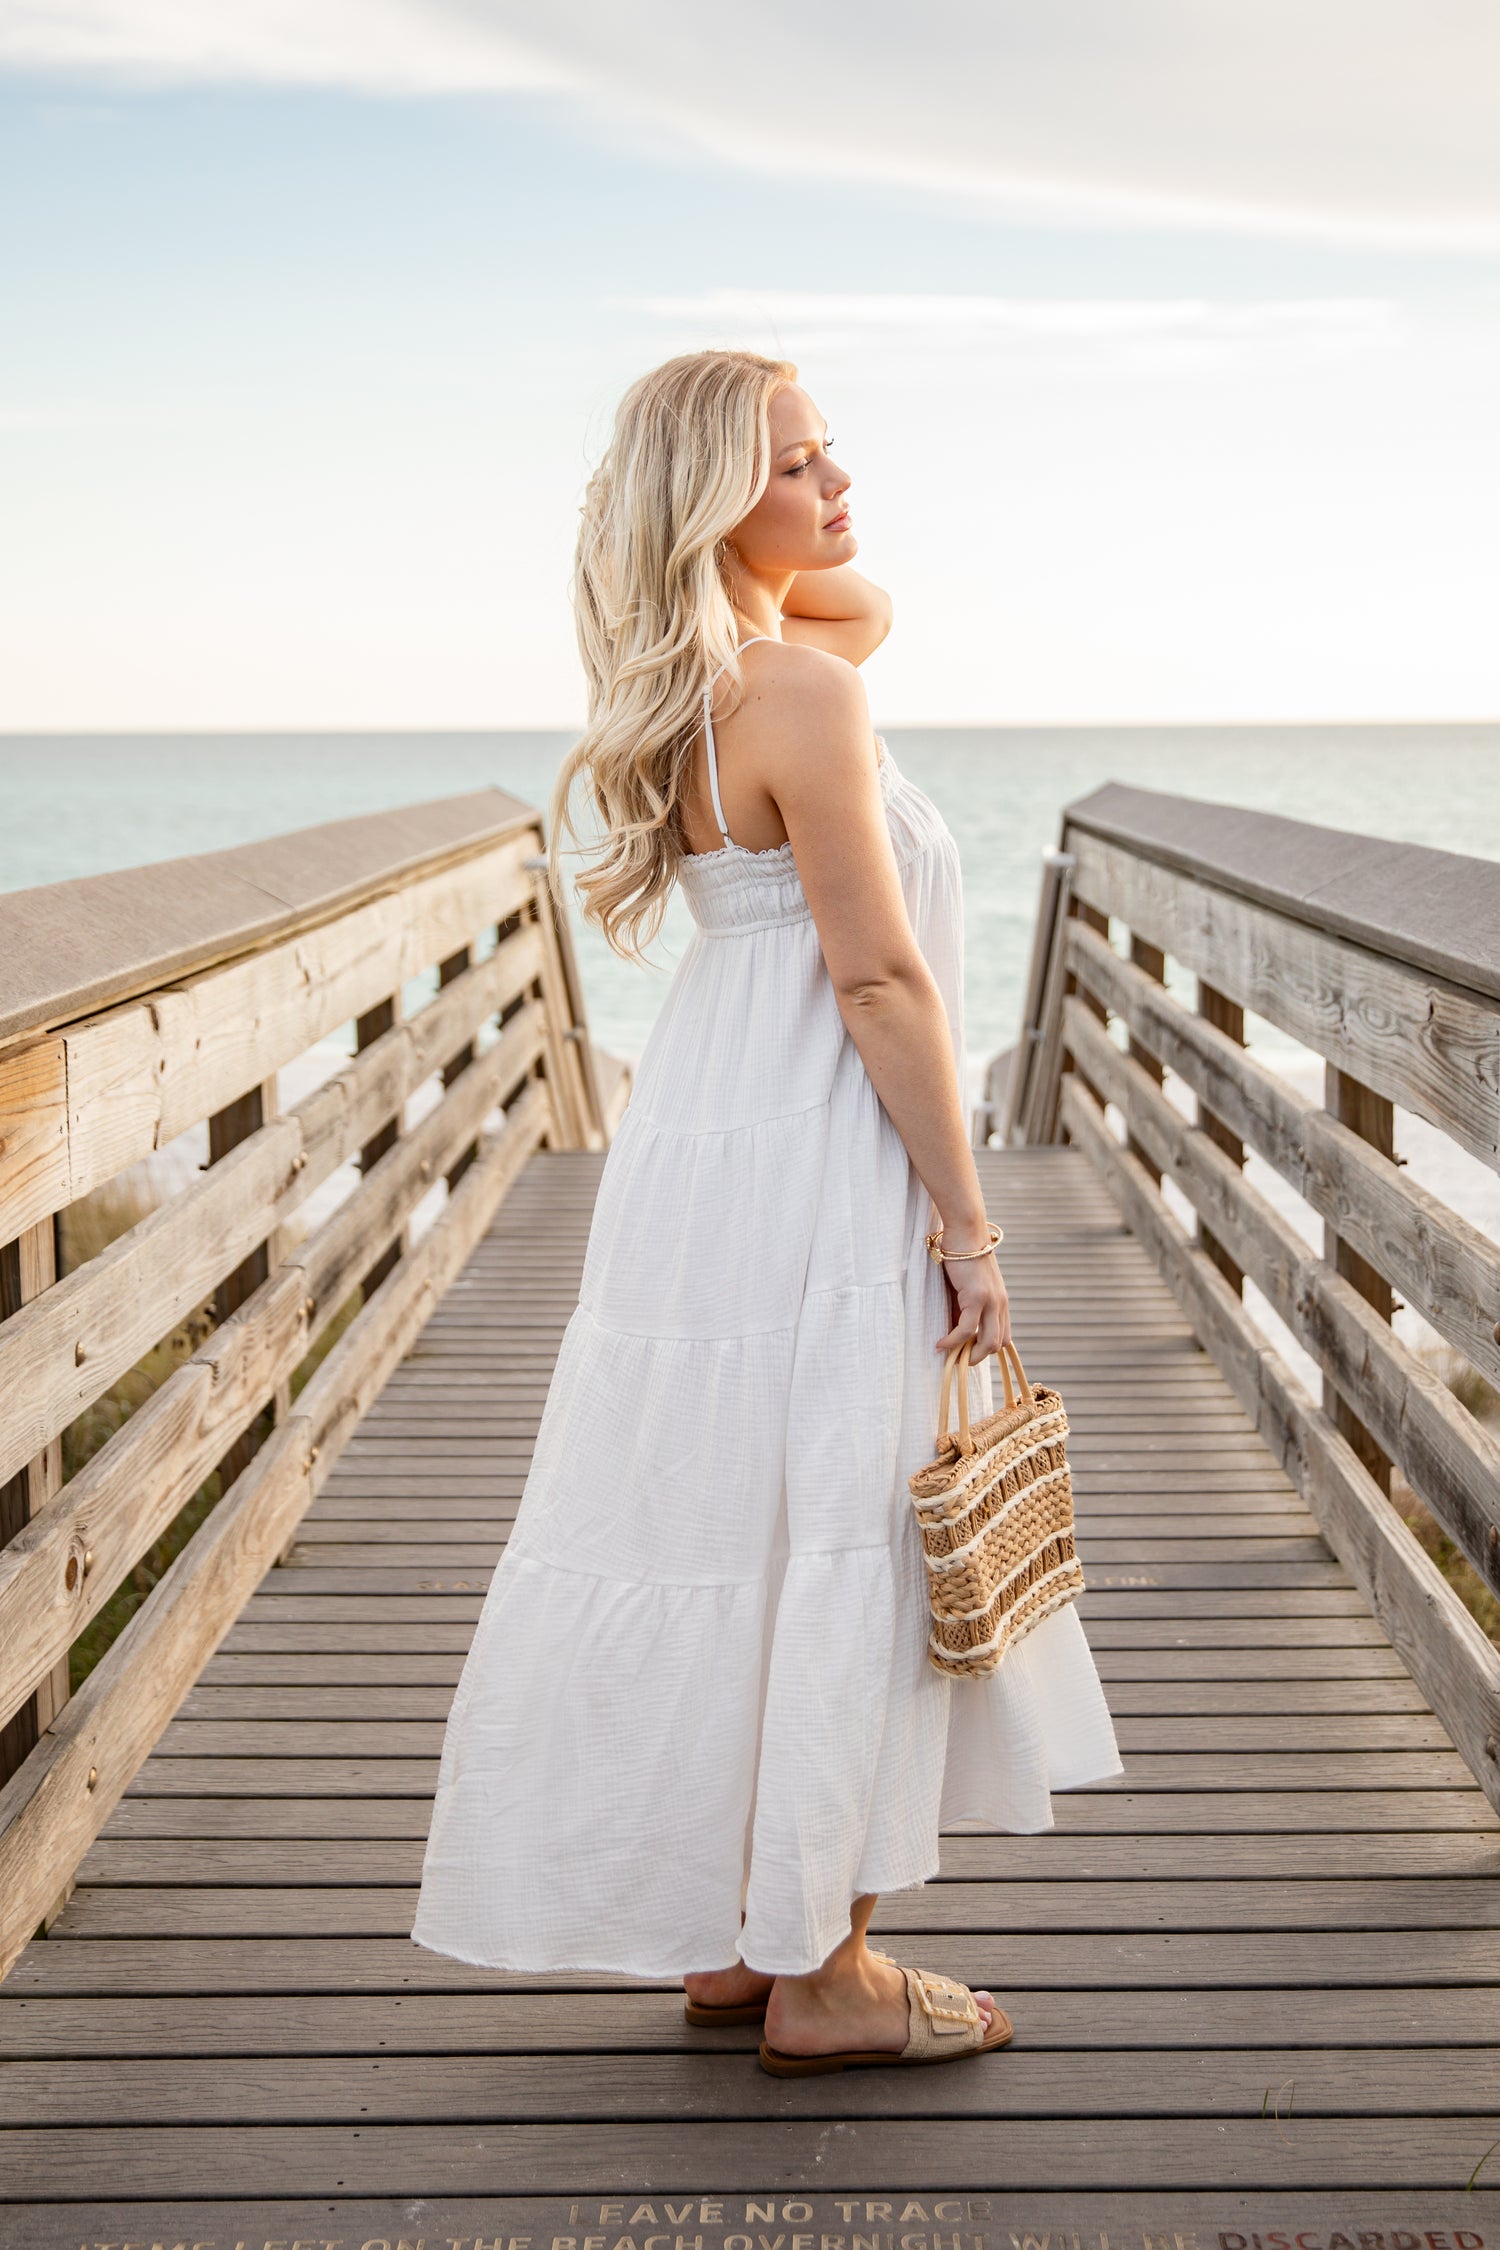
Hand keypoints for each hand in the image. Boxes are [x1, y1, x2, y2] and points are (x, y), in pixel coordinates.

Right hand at [935, 1241, 1010, 1362]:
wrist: (965, 1232)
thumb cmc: (961, 1256)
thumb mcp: (965, 1287)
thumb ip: (963, 1307)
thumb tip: (954, 1330)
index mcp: (1000, 1302)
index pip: (1003, 1336)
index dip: (986, 1349)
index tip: (966, 1353)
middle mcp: (1000, 1304)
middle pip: (998, 1344)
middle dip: (977, 1357)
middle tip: (957, 1360)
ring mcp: (991, 1301)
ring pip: (987, 1342)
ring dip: (968, 1355)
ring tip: (949, 1355)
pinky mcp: (977, 1297)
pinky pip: (967, 1330)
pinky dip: (953, 1341)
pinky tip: (941, 1343)